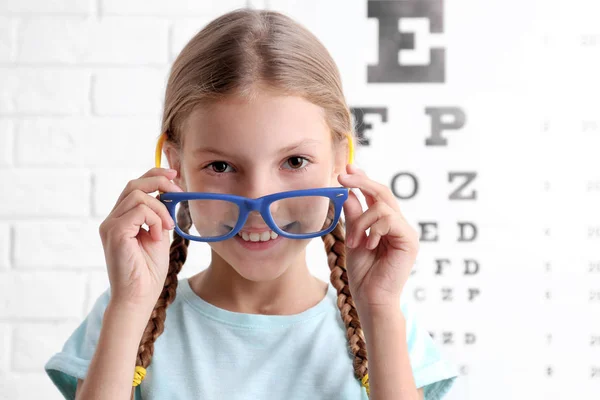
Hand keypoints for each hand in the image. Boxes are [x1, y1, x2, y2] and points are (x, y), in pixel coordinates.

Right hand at [99, 167, 183, 308]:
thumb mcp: (159, 235)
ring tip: (167, 228)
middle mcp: (112, 219)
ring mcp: (110, 225)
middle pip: (134, 184)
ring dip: (161, 209)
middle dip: (160, 182)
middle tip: (179, 191)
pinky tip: (157, 237)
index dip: (154, 175)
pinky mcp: (114, 232)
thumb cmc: (149, 271)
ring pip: (139, 196)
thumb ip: (159, 215)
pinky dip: (154, 219)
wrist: (139, 296)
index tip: (174, 175)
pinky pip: (139, 210)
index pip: (135, 186)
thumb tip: (169, 193)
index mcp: (122, 219)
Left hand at [337, 164, 418, 308]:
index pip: (376, 195)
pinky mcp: (409, 240)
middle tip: (343, 176)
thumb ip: (354, 216)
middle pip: (383, 192)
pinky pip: (389, 219)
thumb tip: (348, 192)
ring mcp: (405, 232)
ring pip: (382, 206)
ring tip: (356, 242)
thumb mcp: (353, 238)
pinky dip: (373, 229)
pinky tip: (368, 245)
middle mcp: (398, 225)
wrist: (371, 299)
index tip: (347, 169)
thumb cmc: (363, 274)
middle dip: (361, 181)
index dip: (363, 179)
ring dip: (362, 221)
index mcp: (385, 224)